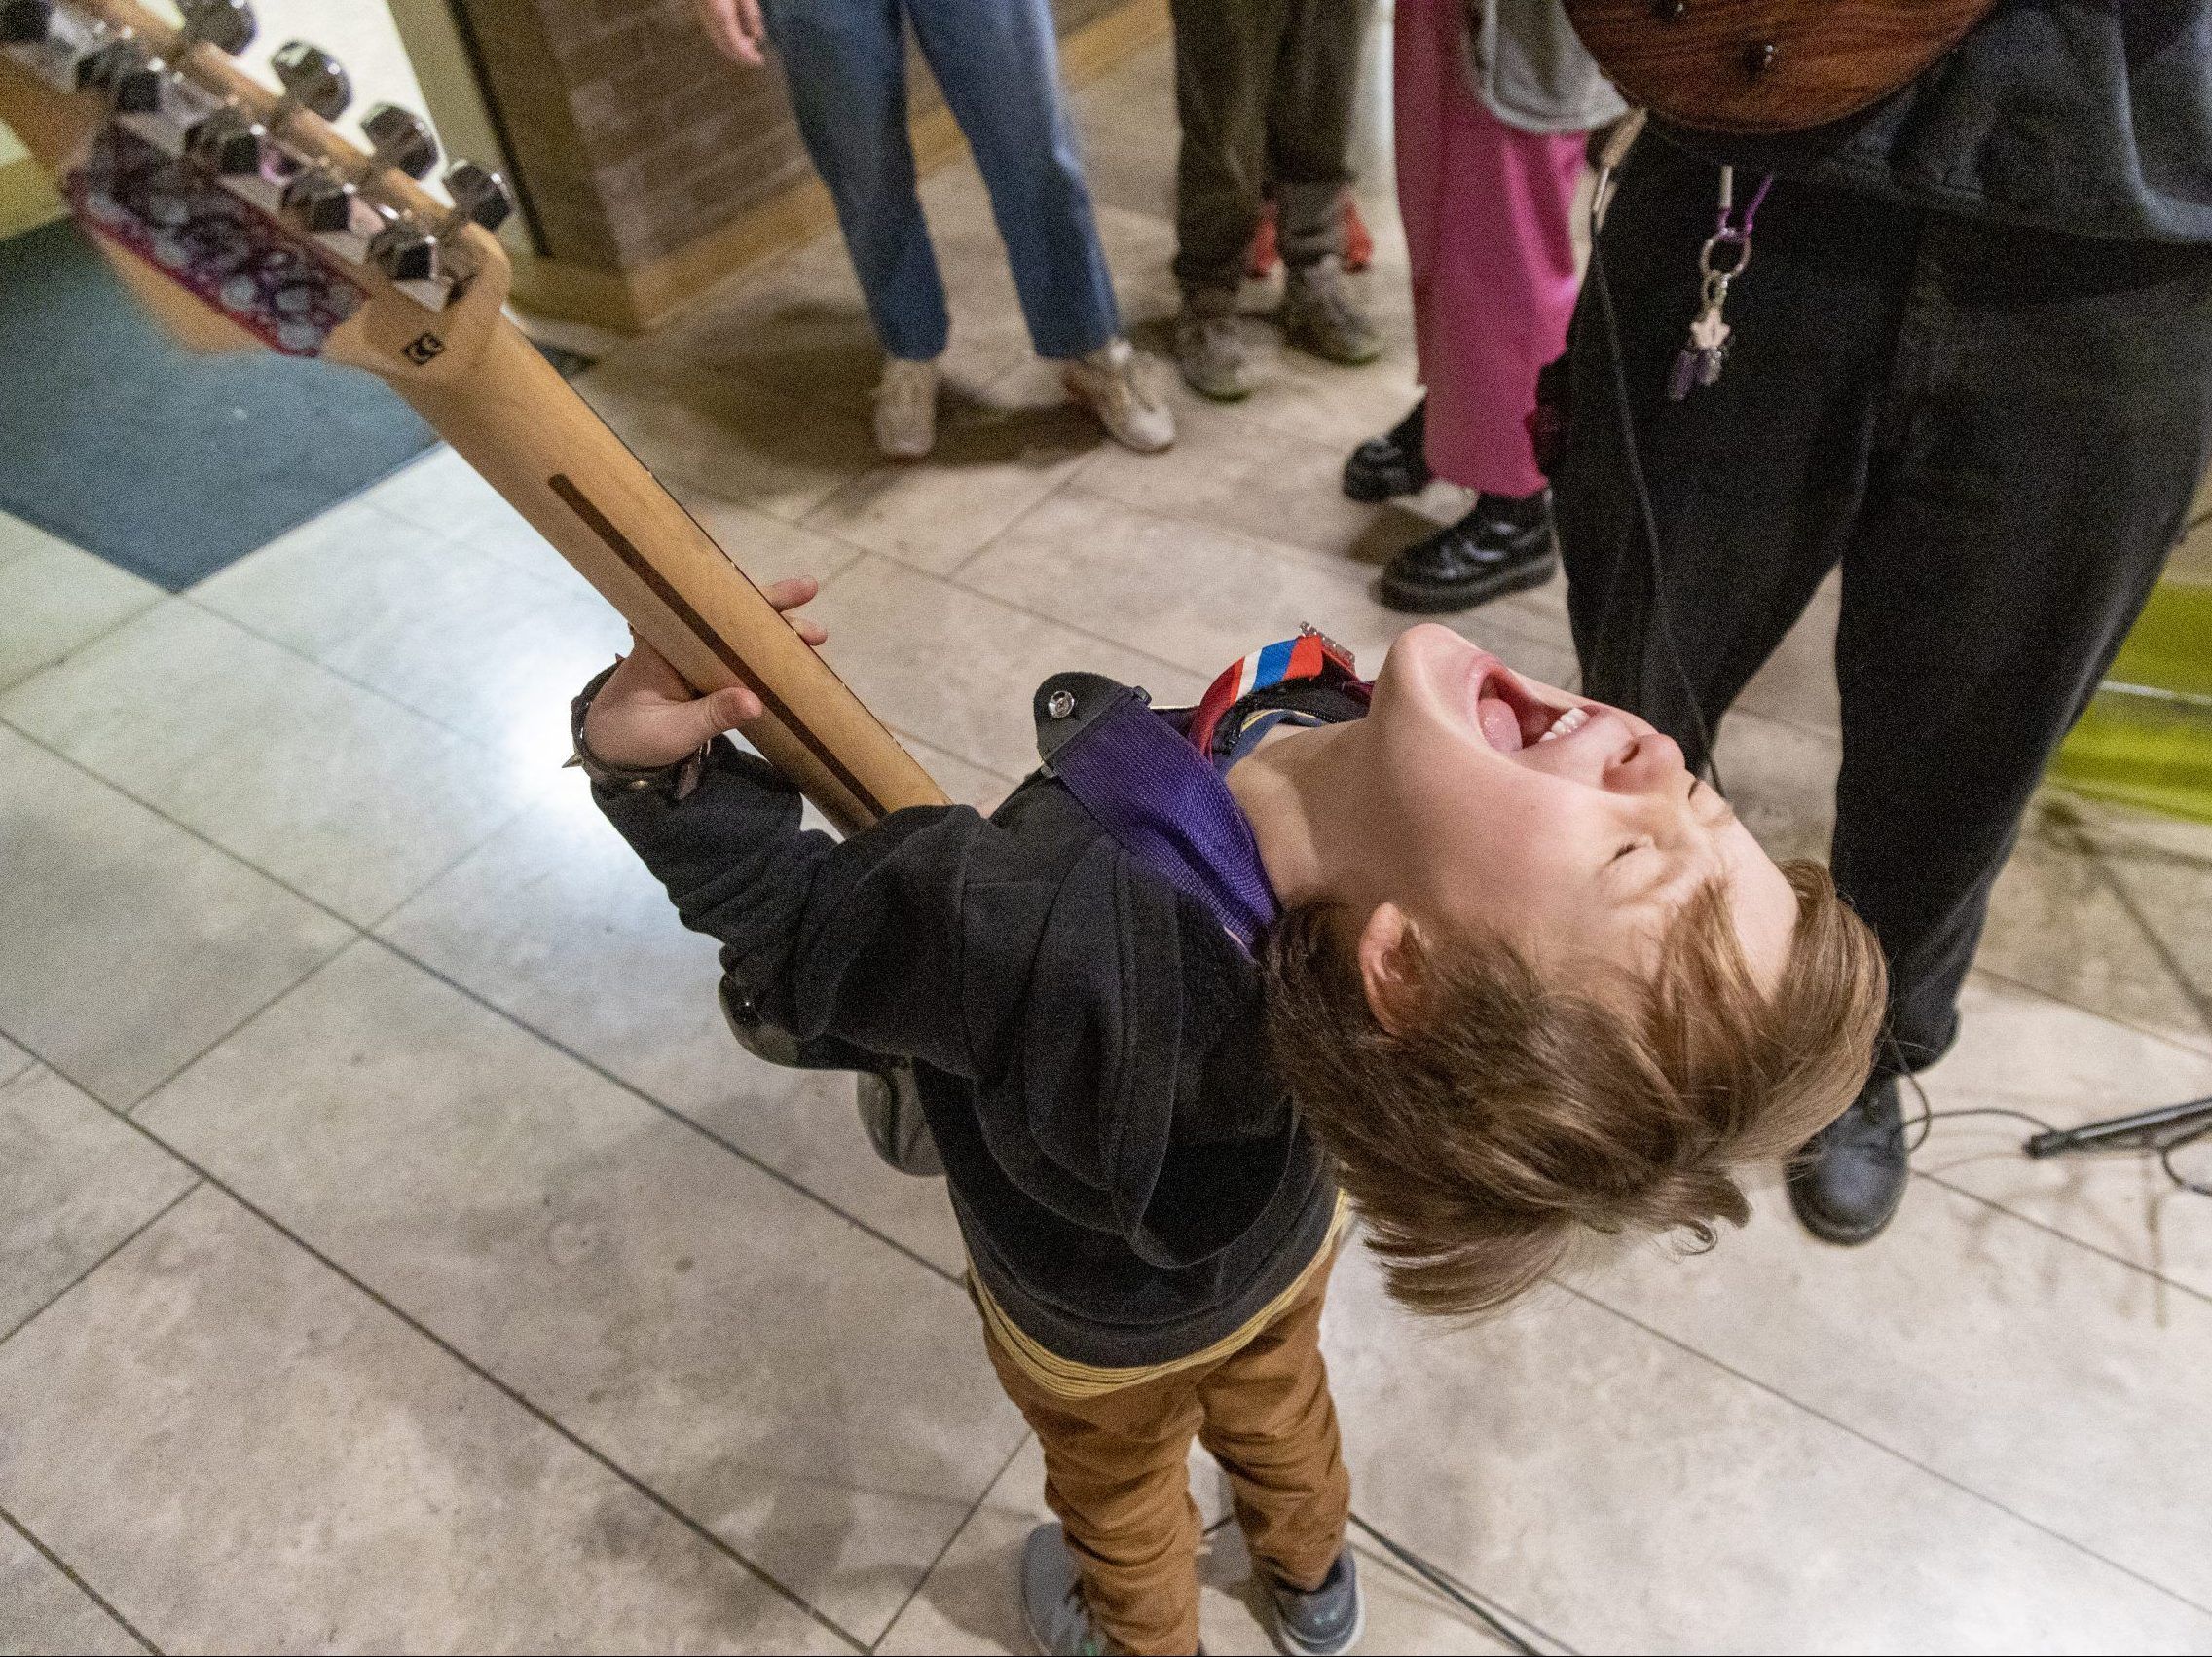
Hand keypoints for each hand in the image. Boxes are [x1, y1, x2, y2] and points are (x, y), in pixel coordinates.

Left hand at [583, 576, 826, 769]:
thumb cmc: (631, 736)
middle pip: (733, 614)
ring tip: (815, 640)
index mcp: (666, 641)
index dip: (756, 600)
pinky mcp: (701, 672)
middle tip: (817, 631)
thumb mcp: (672, 731)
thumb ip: (711, 715)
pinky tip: (790, 660)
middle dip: (777, 616)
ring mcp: (693, 653)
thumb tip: (755, 702)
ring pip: (738, 634)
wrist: (609, 748)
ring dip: (775, 635)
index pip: (713, 607)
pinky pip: (735, 655)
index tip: (794, 595)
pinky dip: (763, 655)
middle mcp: (681, 637)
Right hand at [693, 0, 766, 64]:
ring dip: (733, 48)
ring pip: (717, 39)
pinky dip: (726, 38)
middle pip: (724, 45)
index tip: (759, 62)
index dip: (747, 56)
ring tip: (749, 48)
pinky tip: (739, 36)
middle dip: (740, 55)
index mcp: (722, 14)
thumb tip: (757, 37)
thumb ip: (751, 14)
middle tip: (755, 59)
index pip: (735, 44)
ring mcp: (704, 14)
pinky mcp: (702, 11)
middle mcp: (710, 17)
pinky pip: (714, 30)